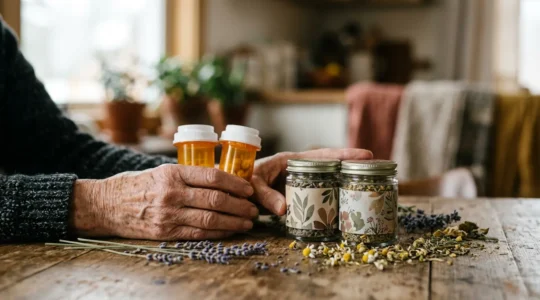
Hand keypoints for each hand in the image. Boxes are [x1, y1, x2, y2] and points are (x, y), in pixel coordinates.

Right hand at [70, 164, 257, 239]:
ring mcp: (168, 214)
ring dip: (234, 221)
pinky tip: (230, 231)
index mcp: (173, 173)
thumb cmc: (137, 185)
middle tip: (253, 207)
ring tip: (248, 221)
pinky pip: (198, 234)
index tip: (248, 188)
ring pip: (210, 219)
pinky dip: (219, 233)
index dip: (235, 183)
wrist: (106, 205)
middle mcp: (172, 193)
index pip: (212, 176)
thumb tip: (222, 178)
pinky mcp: (165, 232)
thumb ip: (188, 175)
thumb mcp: (161, 171)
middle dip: (240, 205)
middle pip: (216, 199)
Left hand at [250, 148, 372, 215]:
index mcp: (290, 160)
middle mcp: (299, 170)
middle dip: (353, 167)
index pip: (323, 155)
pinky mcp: (300, 196)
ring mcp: (301, 183)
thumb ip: (265, 195)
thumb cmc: (241, 180)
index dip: (345, 154)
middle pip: (332, 166)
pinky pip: (319, 195)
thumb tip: (285, 209)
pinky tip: (344, 206)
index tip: (367, 154)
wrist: (235, 191)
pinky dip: (332, 199)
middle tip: (377, 170)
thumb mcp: (253, 184)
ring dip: (345, 183)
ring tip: (367, 186)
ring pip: (328, 180)